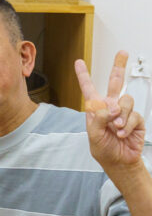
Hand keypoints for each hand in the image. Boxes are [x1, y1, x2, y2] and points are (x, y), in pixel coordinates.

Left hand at [76, 51, 145, 172]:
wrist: (119, 162)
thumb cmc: (104, 149)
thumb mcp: (94, 134)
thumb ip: (99, 118)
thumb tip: (110, 107)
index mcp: (96, 108)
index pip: (89, 88)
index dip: (83, 75)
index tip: (78, 62)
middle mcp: (110, 106)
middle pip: (116, 82)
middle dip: (119, 66)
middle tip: (123, 53)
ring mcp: (124, 112)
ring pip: (126, 100)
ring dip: (121, 115)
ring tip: (117, 127)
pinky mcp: (136, 119)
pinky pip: (134, 115)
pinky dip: (128, 124)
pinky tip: (123, 133)